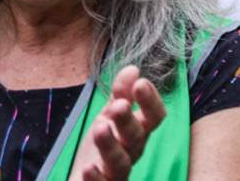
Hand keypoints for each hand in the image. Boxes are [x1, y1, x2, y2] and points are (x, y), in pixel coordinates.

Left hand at [71, 65, 167, 180]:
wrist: (84, 179)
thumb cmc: (103, 144)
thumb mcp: (109, 116)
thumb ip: (121, 94)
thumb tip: (133, 68)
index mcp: (138, 131)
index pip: (155, 116)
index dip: (151, 101)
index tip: (141, 84)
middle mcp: (132, 152)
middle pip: (137, 137)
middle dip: (128, 120)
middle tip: (118, 105)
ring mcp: (116, 172)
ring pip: (120, 162)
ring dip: (111, 145)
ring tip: (99, 128)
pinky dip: (95, 178)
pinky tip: (88, 168)